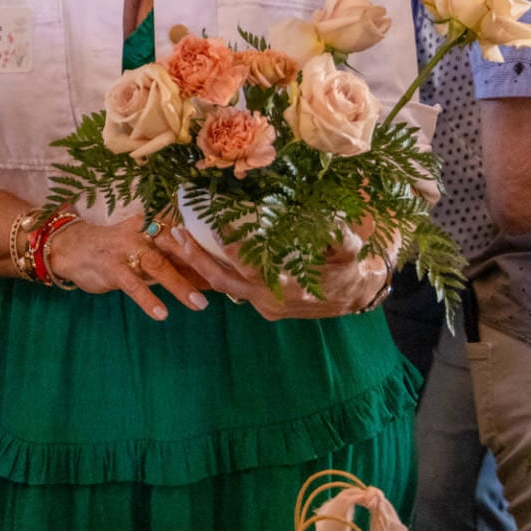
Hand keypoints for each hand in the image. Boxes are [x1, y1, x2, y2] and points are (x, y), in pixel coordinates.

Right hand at [47, 215, 209, 321]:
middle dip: (202, 265)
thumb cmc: (116, 251)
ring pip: (158, 265)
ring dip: (179, 285)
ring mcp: (127, 248)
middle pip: (178, 248)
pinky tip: (161, 314)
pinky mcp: (111, 266)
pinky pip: (133, 284)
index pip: (187, 237)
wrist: (72, 247)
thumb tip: (209, 279)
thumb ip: (173, 263)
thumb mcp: (145, 253)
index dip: (210, 252)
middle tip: (225, 285)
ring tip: (199, 304)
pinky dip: (148, 299)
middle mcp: (144, 232)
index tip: (234, 267)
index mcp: (156, 226)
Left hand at [158, 225, 387, 320]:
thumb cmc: (350, 268)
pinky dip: (214, 273)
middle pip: (224, 281)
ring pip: (224, 287)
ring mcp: (264, 306)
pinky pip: (234, 289)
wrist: (354, 296)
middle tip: (176, 233)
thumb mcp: (350, 250)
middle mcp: (270, 300)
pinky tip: (201, 253)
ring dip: (200, 266)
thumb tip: (332, 223)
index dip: (229, 247)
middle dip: (197, 259)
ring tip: (179, 240)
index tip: (211, 225)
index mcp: (288, 287)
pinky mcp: (263, 307)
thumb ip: (341, 238)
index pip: (249, 267)